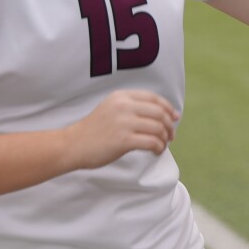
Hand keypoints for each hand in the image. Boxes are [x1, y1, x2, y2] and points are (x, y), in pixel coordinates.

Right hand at [65, 89, 179, 169]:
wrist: (73, 144)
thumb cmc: (93, 130)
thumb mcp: (111, 108)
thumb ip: (131, 107)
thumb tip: (161, 115)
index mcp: (121, 96)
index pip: (154, 98)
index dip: (168, 108)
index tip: (175, 117)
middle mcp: (124, 106)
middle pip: (160, 113)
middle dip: (170, 125)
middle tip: (171, 136)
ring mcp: (124, 123)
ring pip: (158, 128)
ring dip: (165, 138)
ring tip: (162, 146)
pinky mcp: (123, 140)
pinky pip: (152, 142)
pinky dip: (159, 148)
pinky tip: (155, 152)